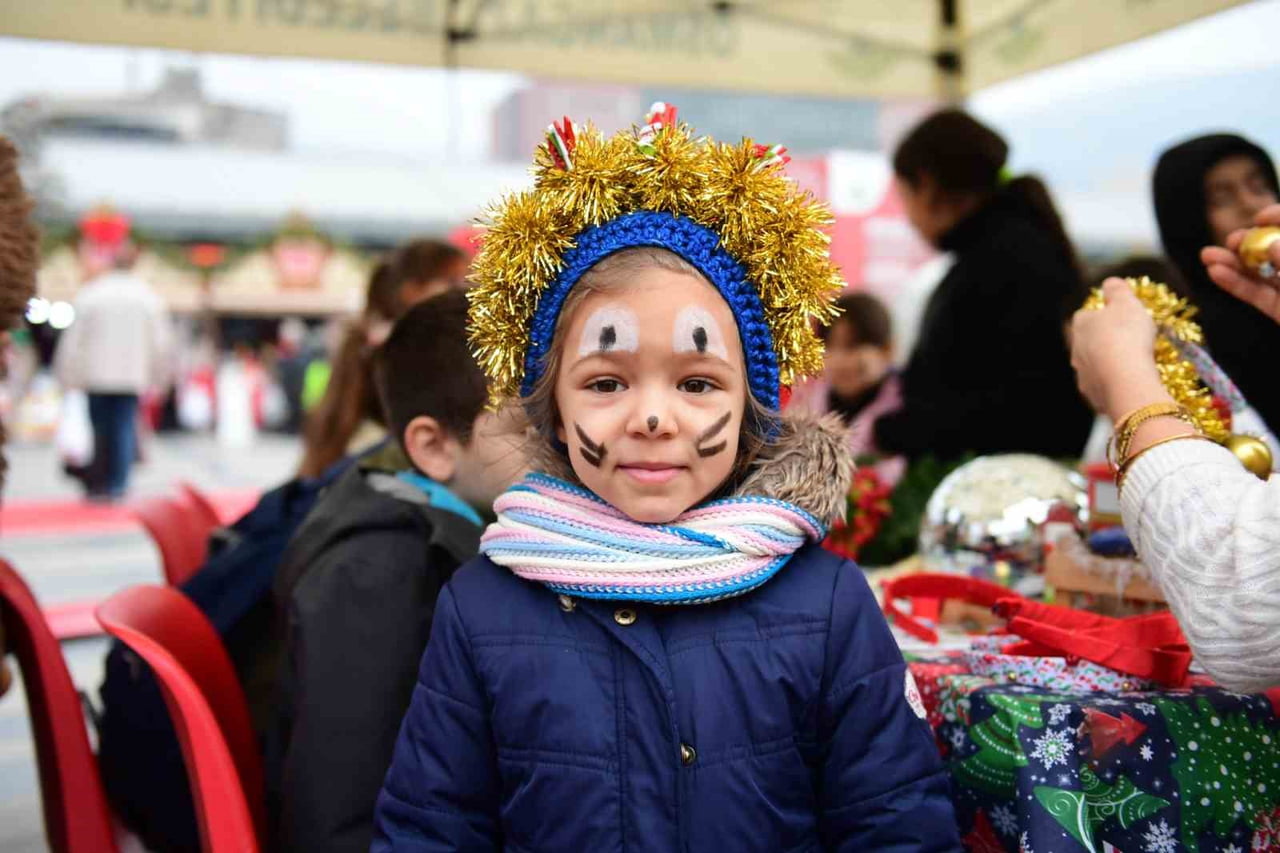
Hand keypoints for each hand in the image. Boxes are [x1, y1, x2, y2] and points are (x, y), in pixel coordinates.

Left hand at [1070, 278, 1167, 421]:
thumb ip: (1117, 290)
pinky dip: (1116, 383)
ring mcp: (1082, 376)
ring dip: (1111, 363)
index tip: (1122, 317)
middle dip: (1107, 341)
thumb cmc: (1126, 335)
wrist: (1126, 381)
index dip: (1104, 314)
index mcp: (1080, 325)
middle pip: (1090, 342)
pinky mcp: (1093, 397)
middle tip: (1131, 340)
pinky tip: (1132, 382)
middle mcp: (1075, 351)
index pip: (1086, 314)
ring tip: (1134, 362)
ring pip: (1096, 366)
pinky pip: (1105, 386)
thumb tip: (1109, 282)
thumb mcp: (1126, 302)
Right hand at [1201, 203, 1279, 323]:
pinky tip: (1215, 274)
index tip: (1257, 217)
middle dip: (1249, 243)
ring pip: (1261, 272)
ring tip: (1207, 256)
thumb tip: (1270, 244)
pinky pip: (1257, 295)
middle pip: (1273, 248)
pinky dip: (1235, 285)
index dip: (1277, 218)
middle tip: (1230, 242)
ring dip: (1233, 263)